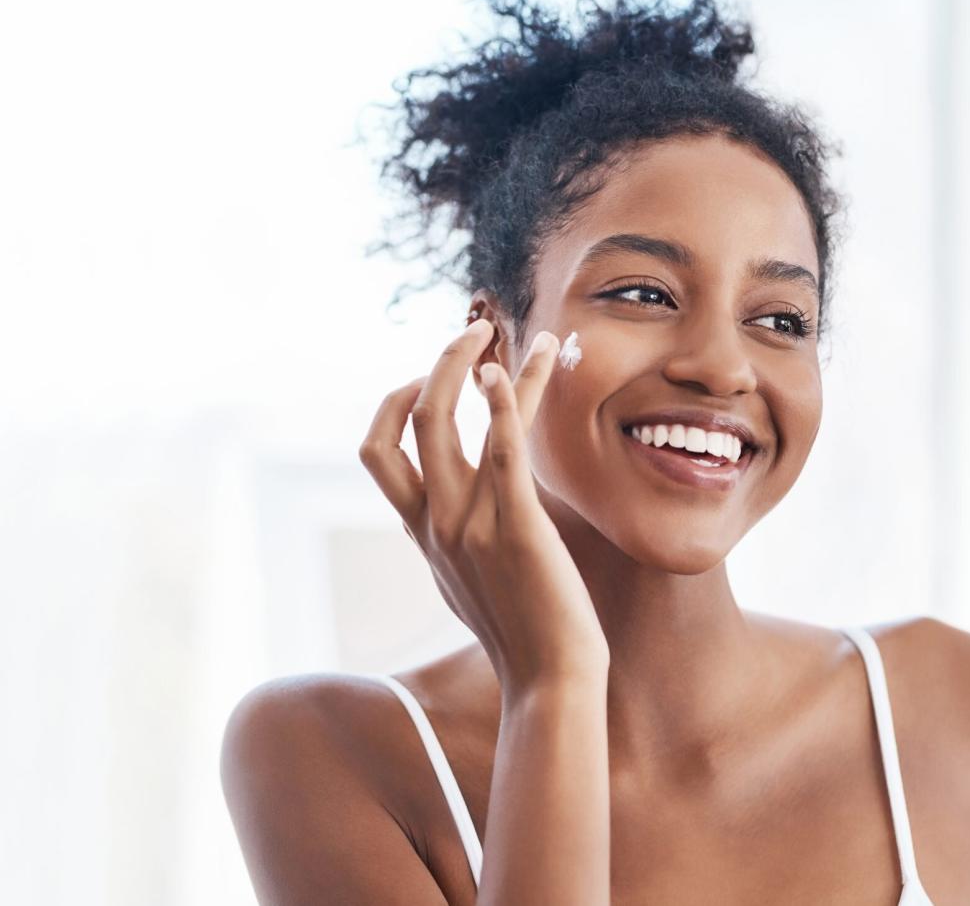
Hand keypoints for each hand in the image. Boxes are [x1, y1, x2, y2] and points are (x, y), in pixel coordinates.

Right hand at [359, 319, 608, 696]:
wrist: (550, 681)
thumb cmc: (522, 633)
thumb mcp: (469, 583)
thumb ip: (454, 544)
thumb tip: (456, 523)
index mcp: (424, 533)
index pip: (378, 454)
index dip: (392, 406)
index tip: (428, 379)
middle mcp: (436, 522)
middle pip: (409, 423)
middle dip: (437, 366)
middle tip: (472, 332)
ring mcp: (471, 523)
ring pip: (450, 422)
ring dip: (473, 364)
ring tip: (500, 331)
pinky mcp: (516, 526)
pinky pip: (504, 448)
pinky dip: (509, 400)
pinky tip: (523, 366)